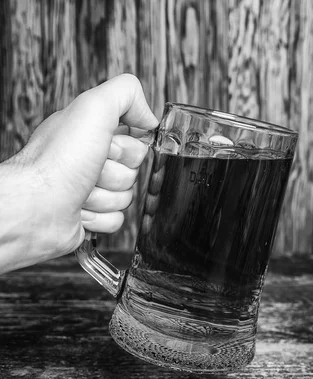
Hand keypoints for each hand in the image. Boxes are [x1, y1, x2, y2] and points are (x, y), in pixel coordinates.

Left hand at [0, 74, 157, 270]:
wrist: (34, 208)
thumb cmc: (56, 161)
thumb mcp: (94, 107)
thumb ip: (126, 94)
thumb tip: (149, 116)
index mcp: (90, 134)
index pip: (136, 142)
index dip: (127, 148)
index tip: (108, 146)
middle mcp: (88, 161)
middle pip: (133, 171)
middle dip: (116, 175)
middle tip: (92, 171)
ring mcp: (88, 191)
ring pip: (126, 197)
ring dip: (107, 197)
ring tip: (81, 192)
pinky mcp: (89, 217)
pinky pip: (117, 220)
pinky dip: (102, 217)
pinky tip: (81, 210)